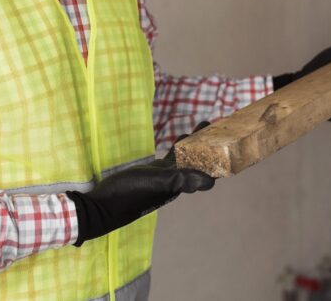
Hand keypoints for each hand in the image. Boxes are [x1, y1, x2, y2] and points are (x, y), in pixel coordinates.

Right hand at [66, 128, 213, 245]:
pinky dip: (179, 147)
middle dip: (210, 145)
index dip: (219, 158)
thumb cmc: (129, 193)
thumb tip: (211, 181)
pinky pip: (172, 157)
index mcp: (180, 184)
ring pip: (187, 157)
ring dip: (197, 143)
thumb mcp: (157, 183)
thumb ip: (181, 180)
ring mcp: (164, 176)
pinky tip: (181, 138)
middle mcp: (176, 182)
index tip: (229, 140)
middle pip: (200, 161)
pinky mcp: (152, 171)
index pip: (207, 171)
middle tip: (218, 125)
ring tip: (204, 126)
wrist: (102, 205)